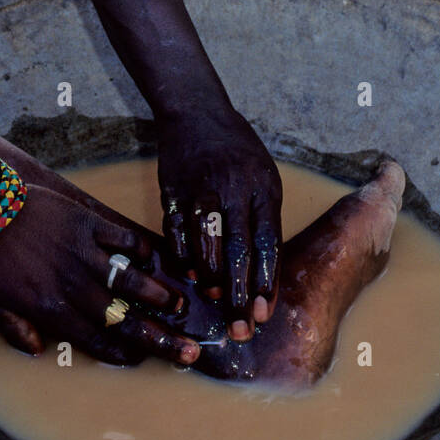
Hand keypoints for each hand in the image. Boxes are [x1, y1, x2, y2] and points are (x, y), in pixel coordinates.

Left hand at [0, 183, 200, 366]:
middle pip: (125, 320)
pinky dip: (140, 248)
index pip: (97, 340)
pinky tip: (153, 255)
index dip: (123, 353)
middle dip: (160, 338)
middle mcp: (73, 287)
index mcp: (51, 310)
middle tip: (190, 350)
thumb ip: (16, 328)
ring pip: (131, 281)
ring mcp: (82, 254)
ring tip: (179, 304)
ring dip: (159, 295)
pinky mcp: (86, 224)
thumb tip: (36, 351)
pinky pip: (122, 239)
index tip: (143, 360)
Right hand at [156, 105, 281, 339]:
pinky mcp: (171, 191)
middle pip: (238, 252)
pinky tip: (190, 276)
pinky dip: (182, 259)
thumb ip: (263, 221)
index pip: (268, 244)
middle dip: (239, 295)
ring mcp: (200, 190)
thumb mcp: (264, 177)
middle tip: (239, 328)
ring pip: (205, 247)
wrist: (196, 112)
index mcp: (261, 187)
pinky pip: (175, 235)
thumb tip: (261, 275)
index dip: (266, 282)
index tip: (263, 313)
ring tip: (216, 301)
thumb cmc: (237, 152)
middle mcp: (232, 189)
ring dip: (211, 280)